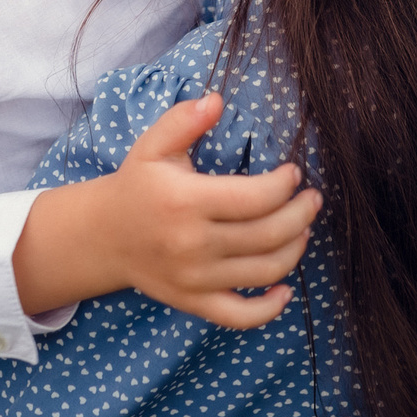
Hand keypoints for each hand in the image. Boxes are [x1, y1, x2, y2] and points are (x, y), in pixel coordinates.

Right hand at [12, 94, 319, 327]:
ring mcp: (194, 278)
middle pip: (268, 235)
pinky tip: (284, 289)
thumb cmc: (137, 186)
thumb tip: (216, 99)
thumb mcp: (152, 146)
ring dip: (295, 251)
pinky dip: (269, 309)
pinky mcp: (193, 302)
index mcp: (185, 202)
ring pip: (263, 272)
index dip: (284, 185)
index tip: (293, 173)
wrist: (103, 237)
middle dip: (301, 215)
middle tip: (312, 199)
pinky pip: (239, 317)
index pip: (255, 198)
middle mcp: (192, 244)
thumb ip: (183, 120)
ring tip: (303, 229)